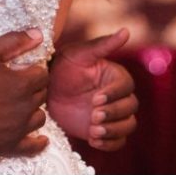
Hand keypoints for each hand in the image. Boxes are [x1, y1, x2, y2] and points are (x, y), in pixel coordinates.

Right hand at [0, 30, 49, 156]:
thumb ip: (14, 41)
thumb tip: (38, 34)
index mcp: (21, 83)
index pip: (42, 74)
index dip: (32, 70)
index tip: (21, 70)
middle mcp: (24, 107)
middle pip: (41, 94)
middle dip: (32, 87)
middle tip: (16, 85)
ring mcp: (18, 129)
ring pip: (39, 117)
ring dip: (33, 110)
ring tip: (20, 106)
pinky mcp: (8, 146)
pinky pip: (32, 147)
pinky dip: (38, 143)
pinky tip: (41, 139)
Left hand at [48, 28, 137, 150]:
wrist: (45, 91)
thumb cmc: (62, 67)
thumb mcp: (80, 54)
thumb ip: (103, 45)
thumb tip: (127, 30)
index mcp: (115, 76)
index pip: (126, 87)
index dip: (114, 94)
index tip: (96, 98)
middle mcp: (117, 96)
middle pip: (130, 108)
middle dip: (114, 113)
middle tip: (93, 115)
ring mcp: (111, 115)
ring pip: (128, 126)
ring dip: (114, 130)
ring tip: (94, 129)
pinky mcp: (103, 130)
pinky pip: (117, 142)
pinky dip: (110, 144)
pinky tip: (94, 139)